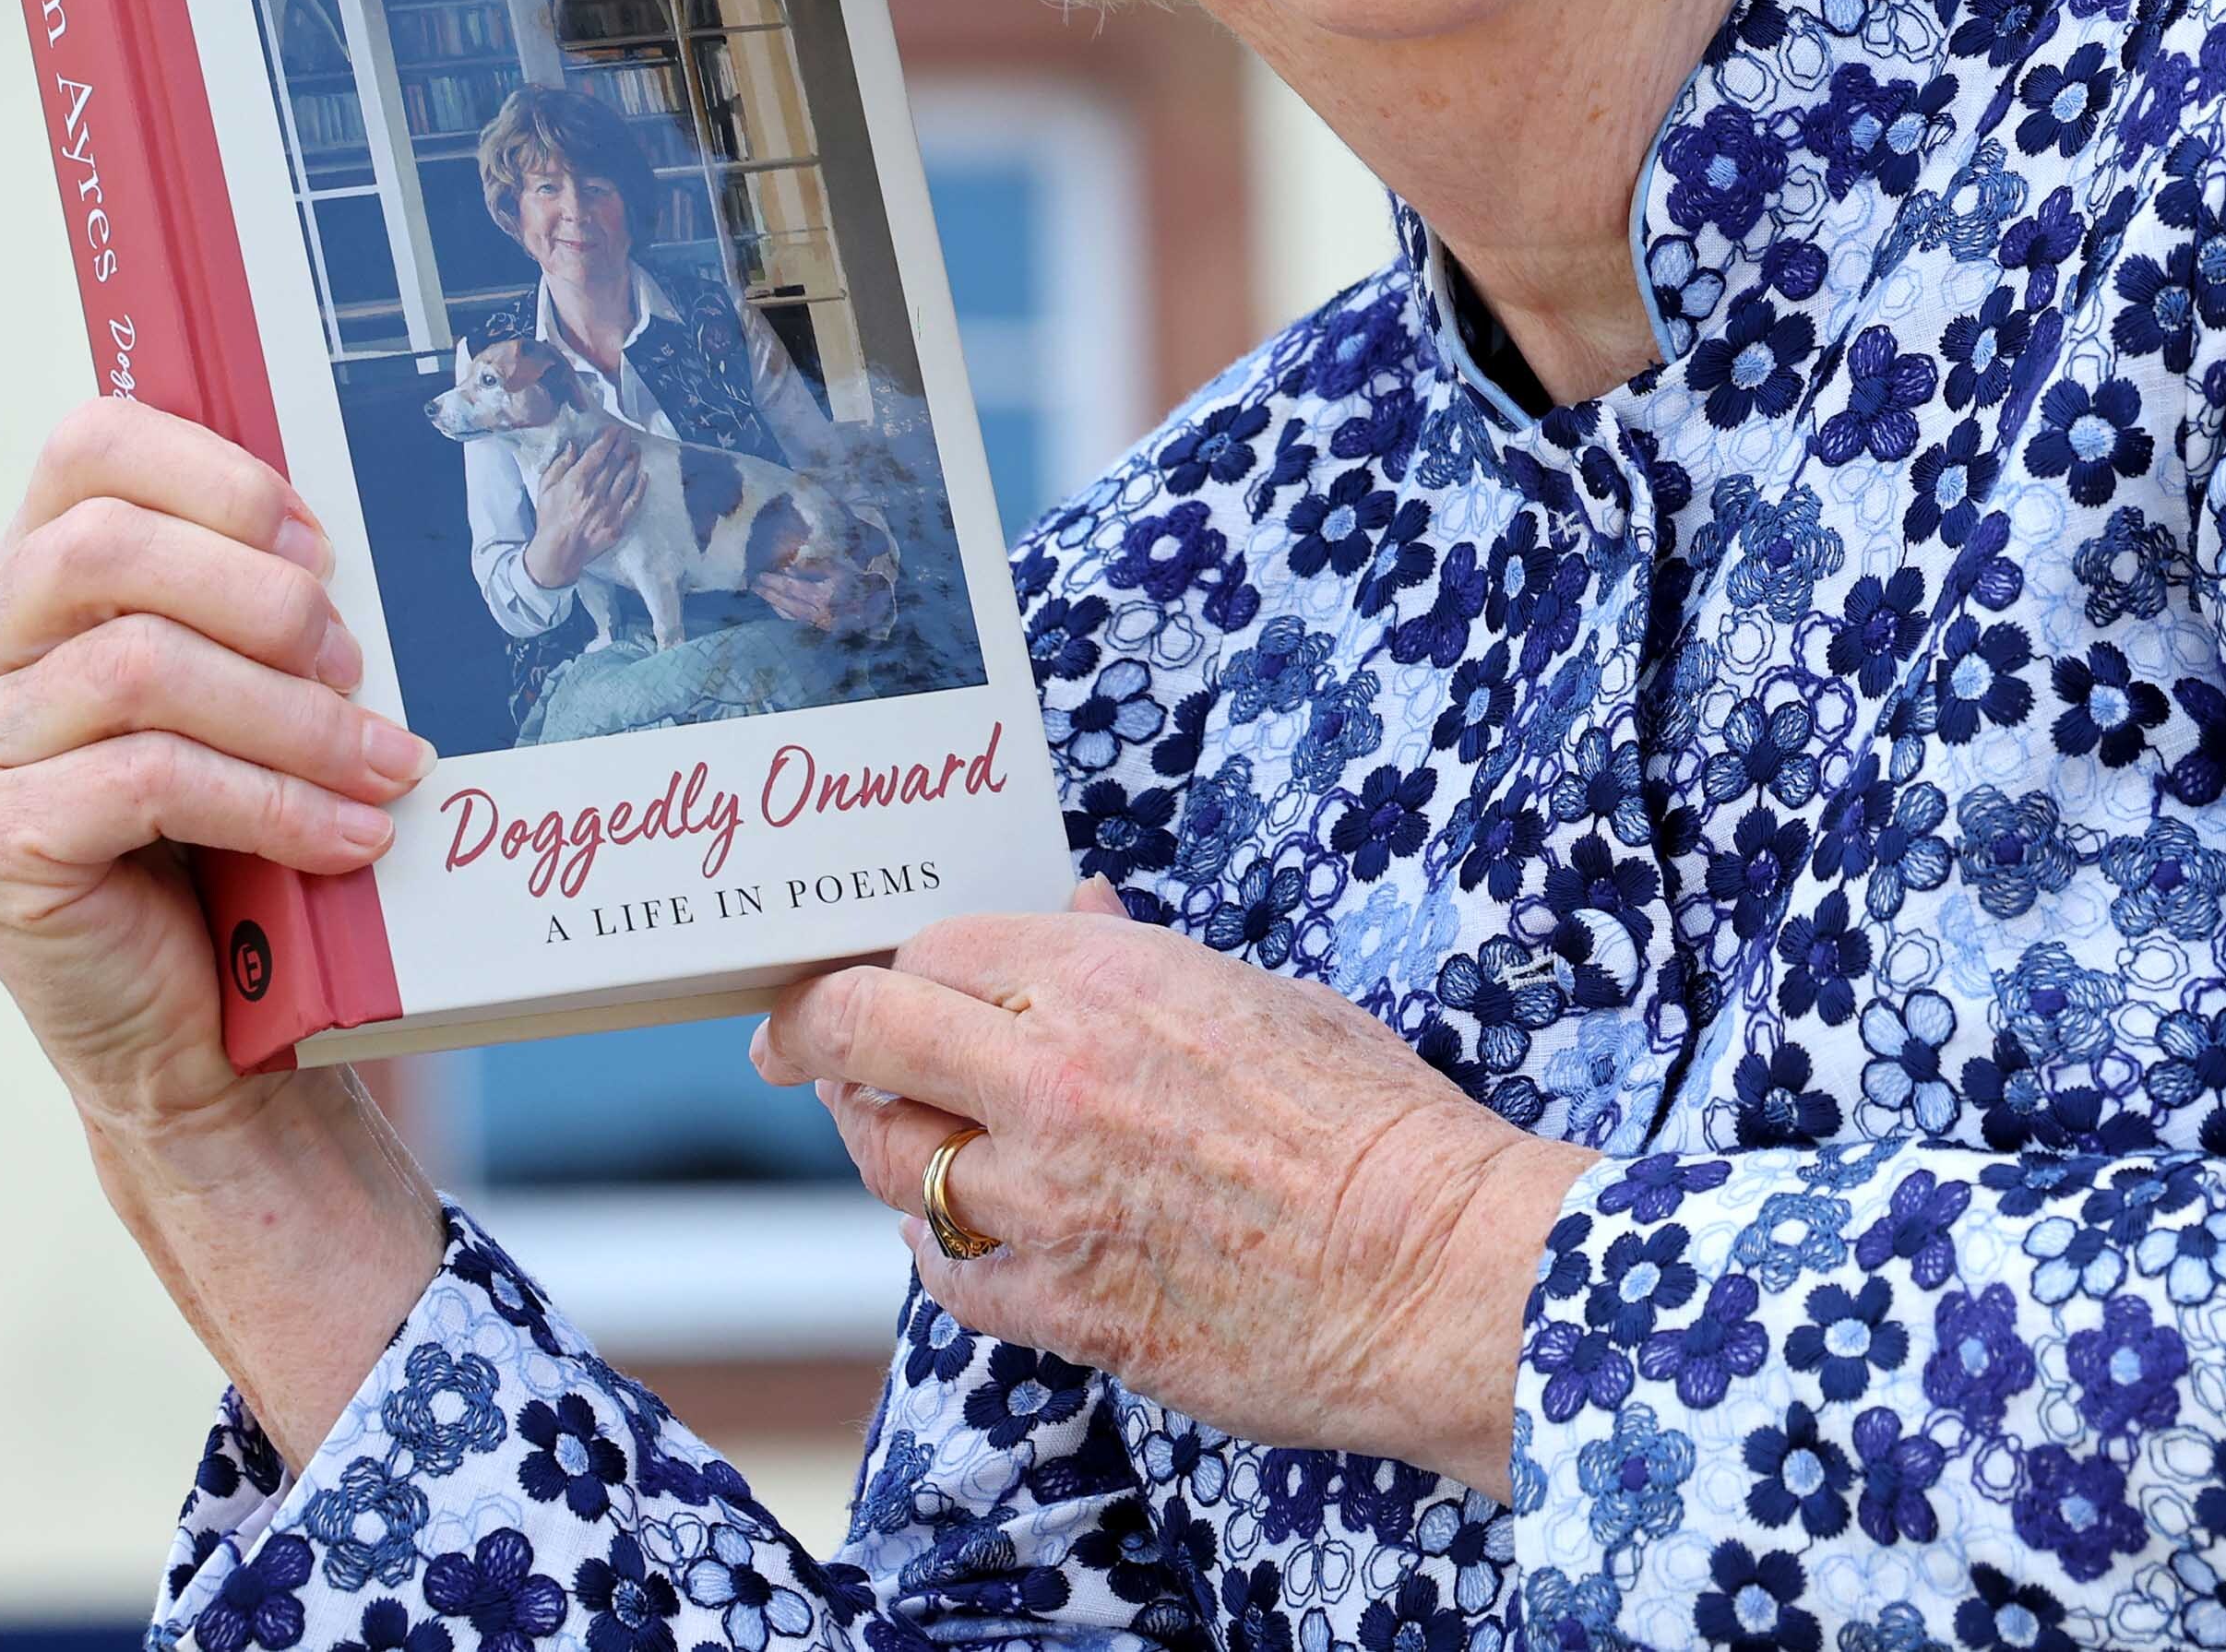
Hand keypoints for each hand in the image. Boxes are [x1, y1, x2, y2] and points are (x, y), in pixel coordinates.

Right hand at [0, 399, 427, 1129]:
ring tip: (385, 764)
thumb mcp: (230, 695)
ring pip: (139, 667)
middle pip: (104, 547)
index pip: (88, 448)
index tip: (319, 546)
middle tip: (356, 666)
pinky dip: (276, 802)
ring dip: (295, 715)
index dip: (219, 475)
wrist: (188, 1031)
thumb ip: (241, 607)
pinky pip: (148, 780)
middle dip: (264, 596)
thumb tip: (336, 544)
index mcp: (10, 591)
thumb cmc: (222, 843)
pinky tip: (351, 835)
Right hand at [520, 427, 642, 592]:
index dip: (607, 439)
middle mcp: (595, 493)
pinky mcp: (618, 523)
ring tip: (636, 450)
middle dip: (622, 445)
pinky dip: (640, 486)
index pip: (596, 455)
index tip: (614, 430)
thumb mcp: (545, 489)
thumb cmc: (549, 519)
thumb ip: (559, 465)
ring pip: (626, 478)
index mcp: (576, 483)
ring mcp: (609, 509)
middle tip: (627, 435)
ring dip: (633, 461)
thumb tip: (573, 446)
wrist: (558, 553)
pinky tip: (643, 475)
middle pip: (614, 463)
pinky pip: (634, 501)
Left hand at [750, 515, 895, 635]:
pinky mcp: (821, 626)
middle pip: (785, 602)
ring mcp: (819, 621)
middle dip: (768, 592)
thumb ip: (816, 565)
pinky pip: (798, 619)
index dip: (774, 581)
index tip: (761, 574)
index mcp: (821, 595)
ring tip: (761, 593)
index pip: (790, 588)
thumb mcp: (840, 568)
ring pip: (789, 612)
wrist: (877, 606)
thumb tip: (793, 564)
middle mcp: (817, 611)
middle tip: (754, 584)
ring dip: (773, 603)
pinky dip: (785, 612)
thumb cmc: (859, 581)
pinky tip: (777, 606)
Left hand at [757, 884, 1594, 1494]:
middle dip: (811, 1032)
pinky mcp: (1057, 1306)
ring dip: (879, 1141)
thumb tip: (1072, 917)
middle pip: (863, 1035)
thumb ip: (1139, 962)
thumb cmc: (1372, 1123)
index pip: (933, 950)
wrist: (1432, 1267)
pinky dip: (944, 1245)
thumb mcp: (1260, 998)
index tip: (873, 979)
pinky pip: (945, 1270)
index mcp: (1108, 980)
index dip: (895, 962)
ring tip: (895, 1136)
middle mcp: (1052, 1079)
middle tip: (793, 1043)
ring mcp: (1044, 1199)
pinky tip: (970, 1234)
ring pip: (888, 1159)